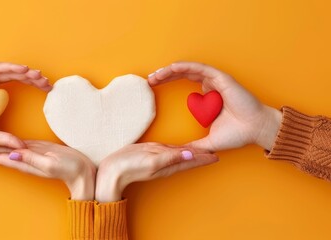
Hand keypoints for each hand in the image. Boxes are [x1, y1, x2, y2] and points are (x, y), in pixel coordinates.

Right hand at [0, 62, 51, 147]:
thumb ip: (6, 139)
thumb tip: (22, 147)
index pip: (17, 84)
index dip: (32, 84)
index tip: (46, 89)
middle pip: (16, 75)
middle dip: (33, 78)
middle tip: (47, 82)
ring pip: (8, 70)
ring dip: (24, 72)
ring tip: (38, 76)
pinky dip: (10, 68)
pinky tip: (23, 70)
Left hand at [0, 140, 95, 199]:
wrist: (82, 172)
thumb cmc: (69, 168)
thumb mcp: (50, 162)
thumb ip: (31, 159)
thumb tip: (11, 154)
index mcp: (26, 163)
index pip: (2, 158)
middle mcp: (26, 159)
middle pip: (1, 155)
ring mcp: (32, 154)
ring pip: (8, 150)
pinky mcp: (39, 149)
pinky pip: (19, 145)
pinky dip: (9, 143)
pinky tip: (5, 141)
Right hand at [95, 143, 217, 202]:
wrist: (113, 169)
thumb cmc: (131, 165)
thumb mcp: (153, 160)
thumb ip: (172, 156)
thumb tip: (192, 155)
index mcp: (170, 164)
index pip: (192, 160)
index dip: (205, 158)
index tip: (217, 156)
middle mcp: (167, 162)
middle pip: (189, 158)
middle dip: (202, 155)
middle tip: (215, 152)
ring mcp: (160, 158)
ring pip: (181, 154)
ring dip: (192, 152)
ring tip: (203, 149)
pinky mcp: (152, 152)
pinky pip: (171, 150)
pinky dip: (180, 148)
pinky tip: (182, 147)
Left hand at [148, 62, 282, 150]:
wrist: (256, 130)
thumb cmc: (238, 134)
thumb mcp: (208, 141)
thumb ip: (193, 145)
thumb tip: (177, 153)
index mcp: (208, 95)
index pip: (184, 83)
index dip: (168, 82)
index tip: (153, 87)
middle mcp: (211, 85)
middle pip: (183, 74)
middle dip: (165, 75)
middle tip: (149, 80)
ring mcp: (216, 80)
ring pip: (188, 69)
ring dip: (170, 70)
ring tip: (155, 75)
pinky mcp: (221, 78)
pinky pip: (199, 68)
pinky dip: (185, 67)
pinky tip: (171, 68)